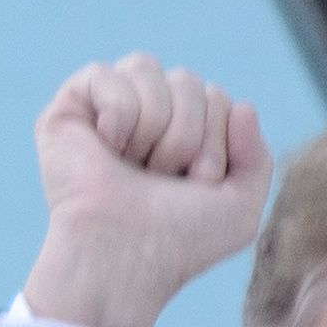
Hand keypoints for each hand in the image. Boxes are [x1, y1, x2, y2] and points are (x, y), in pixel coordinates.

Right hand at [16, 54, 271, 326]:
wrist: (126, 258)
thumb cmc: (178, 242)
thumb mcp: (240, 208)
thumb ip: (257, 158)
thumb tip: (241, 105)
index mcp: (185, 134)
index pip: (217, 97)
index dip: (215, 141)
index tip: (195, 185)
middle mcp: (147, 116)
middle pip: (187, 80)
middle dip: (186, 135)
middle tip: (161, 178)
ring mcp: (107, 110)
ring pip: (147, 68)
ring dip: (152, 126)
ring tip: (133, 165)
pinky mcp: (69, 109)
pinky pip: (105, 74)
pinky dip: (117, 113)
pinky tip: (106, 146)